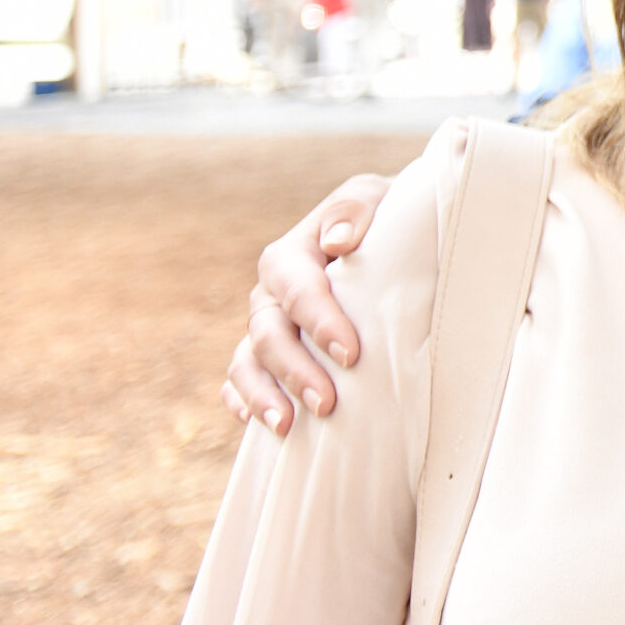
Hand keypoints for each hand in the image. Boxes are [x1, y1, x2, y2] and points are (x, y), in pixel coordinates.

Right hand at [221, 174, 392, 433]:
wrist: (384, 236)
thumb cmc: (383, 218)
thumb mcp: (374, 197)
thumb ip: (355, 208)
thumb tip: (337, 242)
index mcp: (292, 254)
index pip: (297, 290)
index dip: (320, 321)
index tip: (351, 353)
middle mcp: (270, 293)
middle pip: (267, 334)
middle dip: (294, 370)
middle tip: (326, 404)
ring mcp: (265, 326)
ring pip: (247, 362)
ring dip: (263, 395)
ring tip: (287, 427)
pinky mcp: (267, 353)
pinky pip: (240, 379)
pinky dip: (242, 399)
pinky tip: (254, 424)